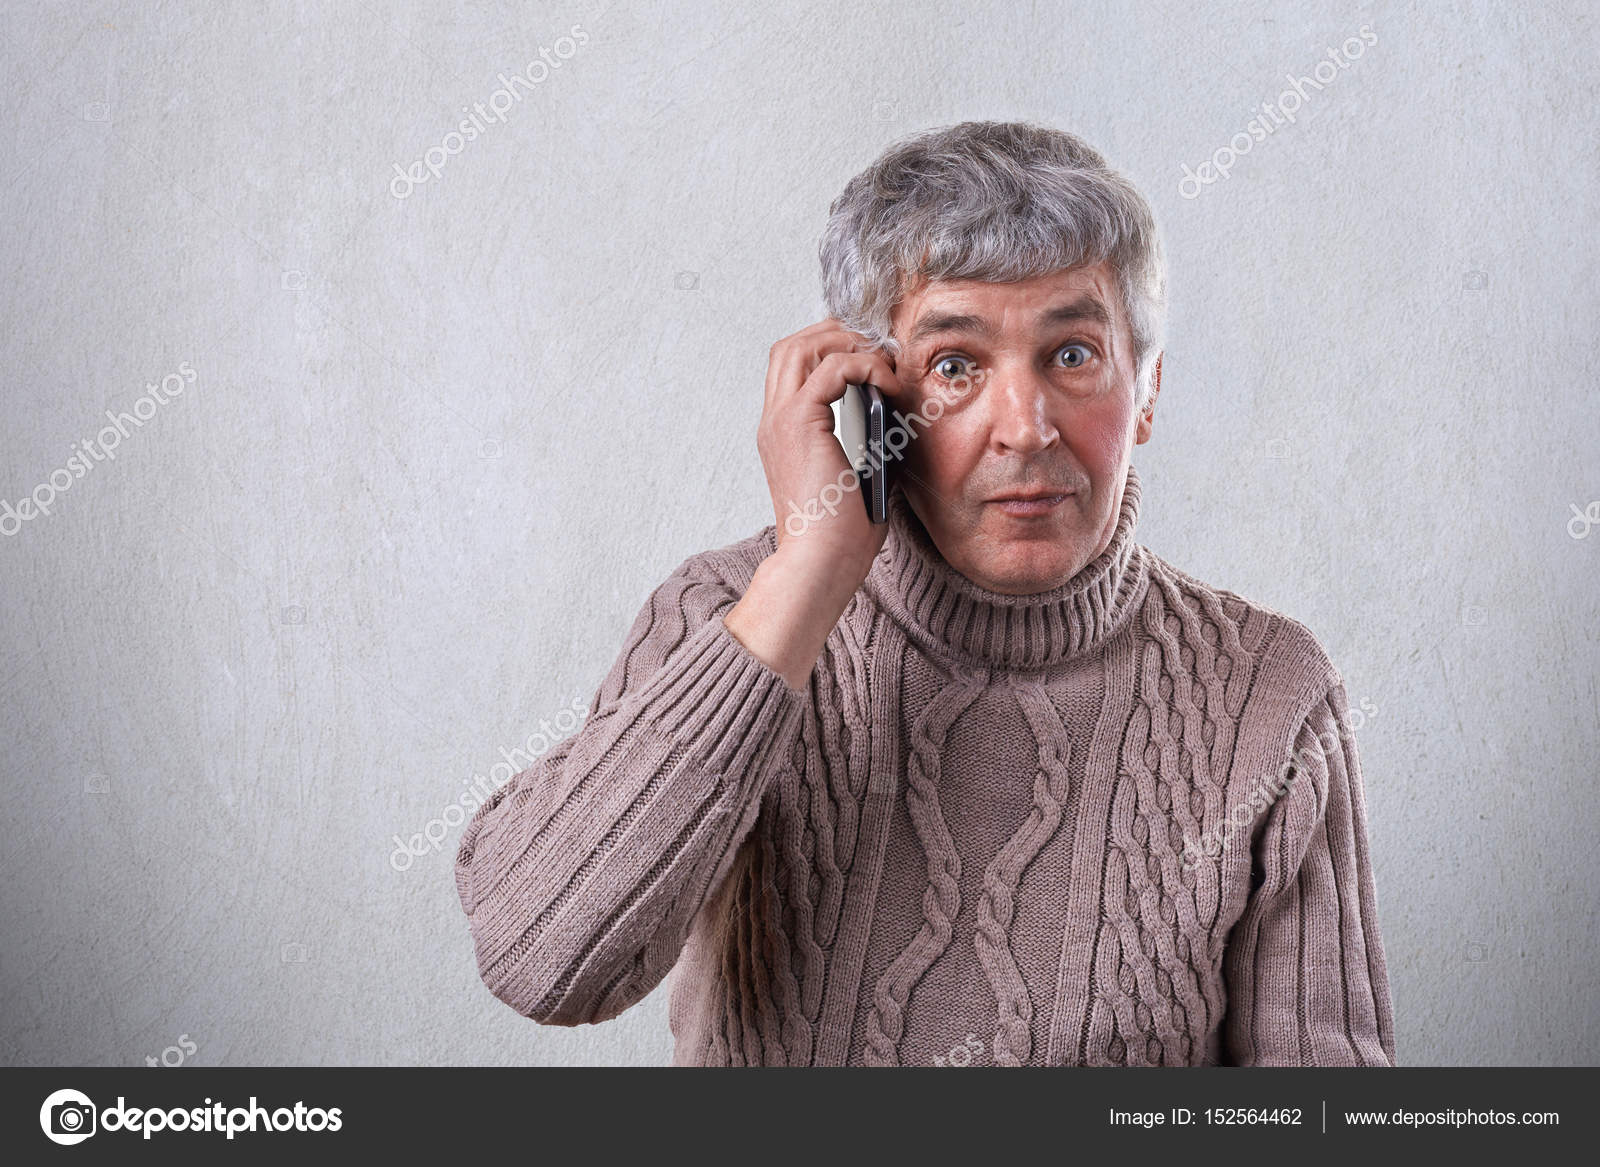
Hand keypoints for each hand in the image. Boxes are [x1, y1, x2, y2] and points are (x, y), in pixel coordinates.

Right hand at [724, 318, 905, 690]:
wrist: (819, 565)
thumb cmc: (840, 537)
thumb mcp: (860, 476)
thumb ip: (870, 442)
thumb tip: (898, 417)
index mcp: (783, 433)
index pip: (793, 366)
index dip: (830, 348)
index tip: (873, 358)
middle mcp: (774, 421)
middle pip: (792, 345)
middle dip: (837, 333)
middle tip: (878, 346)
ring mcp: (782, 420)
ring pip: (803, 346)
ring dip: (847, 342)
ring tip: (883, 360)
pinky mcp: (801, 424)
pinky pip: (833, 368)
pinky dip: (864, 365)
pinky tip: (889, 385)